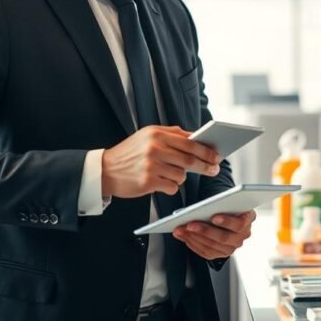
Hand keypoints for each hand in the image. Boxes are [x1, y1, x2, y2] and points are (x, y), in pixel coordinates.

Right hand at [101, 126, 220, 198]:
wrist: (104, 170)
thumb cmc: (129, 153)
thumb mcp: (147, 135)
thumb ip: (171, 134)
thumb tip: (196, 136)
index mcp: (156, 134)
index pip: (189, 141)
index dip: (206, 150)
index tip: (216, 155)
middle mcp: (154, 148)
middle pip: (189, 159)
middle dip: (205, 165)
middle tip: (214, 169)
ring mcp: (151, 165)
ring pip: (182, 175)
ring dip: (181, 177)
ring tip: (169, 174)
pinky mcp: (148, 182)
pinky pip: (172, 187)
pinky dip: (171, 186)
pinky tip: (160, 182)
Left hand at [174, 210, 254, 260]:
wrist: (228, 214)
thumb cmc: (227, 205)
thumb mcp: (227, 200)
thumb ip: (221, 203)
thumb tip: (202, 208)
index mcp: (247, 220)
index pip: (239, 224)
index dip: (226, 221)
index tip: (213, 217)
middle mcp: (242, 236)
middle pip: (223, 237)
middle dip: (204, 231)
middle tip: (189, 224)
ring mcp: (232, 247)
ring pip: (212, 246)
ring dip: (194, 238)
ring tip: (181, 230)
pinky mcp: (221, 254)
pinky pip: (206, 252)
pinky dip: (193, 244)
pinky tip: (184, 236)